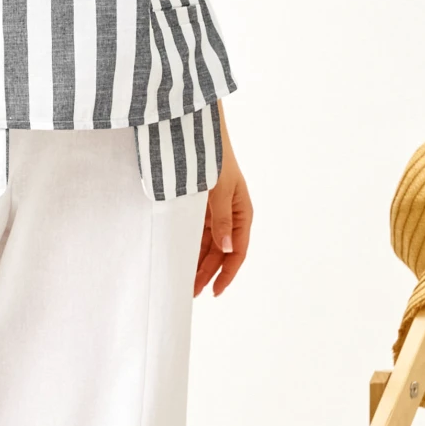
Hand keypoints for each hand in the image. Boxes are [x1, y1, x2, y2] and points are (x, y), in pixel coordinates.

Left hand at [196, 112, 251, 297]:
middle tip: (192, 292)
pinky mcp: (201, 208)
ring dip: (199, 264)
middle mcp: (231, 215)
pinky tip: (182, 260)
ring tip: (185, 283)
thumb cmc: (213, 157)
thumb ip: (222, 218)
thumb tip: (227, 247)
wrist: (198, 133)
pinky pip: (197, 234)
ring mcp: (215, 213)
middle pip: (222, 252)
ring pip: (209, 246)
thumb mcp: (219, 189)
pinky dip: (191, 248)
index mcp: (242, 211)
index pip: (238, 250)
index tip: (215, 291)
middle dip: (208, 273)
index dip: (228, 273)